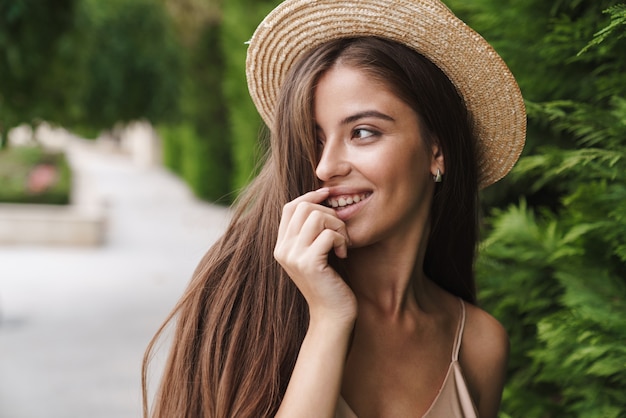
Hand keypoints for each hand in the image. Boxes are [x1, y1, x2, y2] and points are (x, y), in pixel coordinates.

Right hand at [274, 188, 356, 322]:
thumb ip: (311, 231)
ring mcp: (293, 256)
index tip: (328, 197)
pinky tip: (344, 253)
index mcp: (282, 245)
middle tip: (341, 232)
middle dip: (329, 213)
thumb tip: (321, 199)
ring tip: (343, 243)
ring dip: (338, 226)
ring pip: (317, 217)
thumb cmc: (330, 282)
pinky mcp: (309, 264)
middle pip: (304, 207)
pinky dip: (342, 240)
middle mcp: (283, 249)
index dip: (310, 197)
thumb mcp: (316, 253)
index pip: (290, 207)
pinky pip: (328, 234)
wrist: (332, 315)